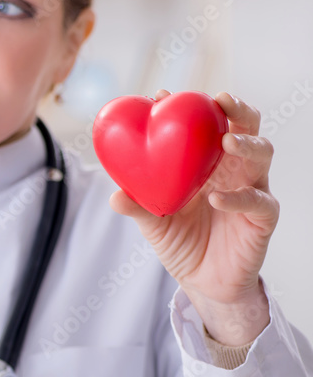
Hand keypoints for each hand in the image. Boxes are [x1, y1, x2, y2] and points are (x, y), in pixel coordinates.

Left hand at [109, 90, 278, 345]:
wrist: (204, 283)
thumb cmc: (182, 241)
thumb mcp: (153, 222)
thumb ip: (137, 206)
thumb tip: (113, 196)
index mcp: (208, 162)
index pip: (205, 124)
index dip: (187, 106)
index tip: (162, 94)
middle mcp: (234, 170)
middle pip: (247, 127)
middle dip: (238, 110)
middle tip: (220, 100)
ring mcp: (252, 190)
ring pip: (262, 156)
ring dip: (246, 143)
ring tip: (226, 141)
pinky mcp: (262, 219)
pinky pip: (259, 203)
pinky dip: (239, 197)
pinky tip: (217, 199)